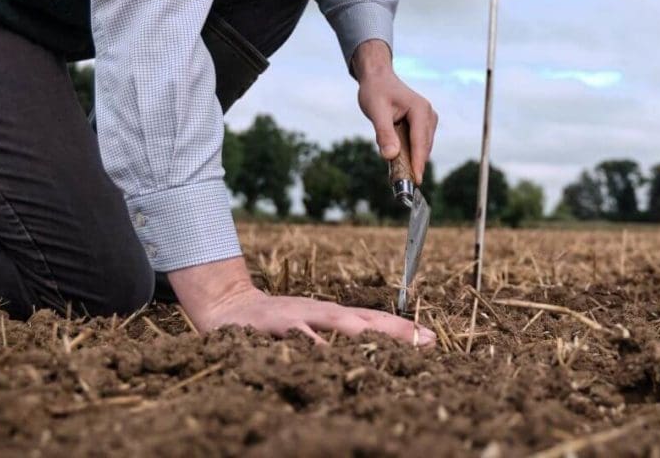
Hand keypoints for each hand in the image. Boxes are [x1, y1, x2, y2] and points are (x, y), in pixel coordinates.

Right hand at [169, 256, 434, 345]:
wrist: (228, 307)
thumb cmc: (276, 325)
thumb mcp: (311, 330)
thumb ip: (338, 341)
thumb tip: (375, 352)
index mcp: (331, 315)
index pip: (374, 321)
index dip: (402, 331)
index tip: (431, 340)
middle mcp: (319, 312)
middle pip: (363, 320)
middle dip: (392, 331)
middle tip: (421, 341)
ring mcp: (296, 317)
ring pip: (332, 323)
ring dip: (356, 332)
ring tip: (380, 342)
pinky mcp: (272, 325)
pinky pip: (294, 335)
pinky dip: (308, 343)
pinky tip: (320, 352)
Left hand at [351, 39, 436, 181]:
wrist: (378, 77)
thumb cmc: (376, 91)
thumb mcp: (376, 111)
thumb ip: (384, 133)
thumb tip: (390, 156)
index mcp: (420, 110)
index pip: (420, 142)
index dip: (418, 162)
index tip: (416, 181)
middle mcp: (428, 114)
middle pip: (423, 146)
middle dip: (414, 164)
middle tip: (401, 183)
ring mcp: (428, 119)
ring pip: (422, 147)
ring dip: (412, 159)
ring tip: (398, 173)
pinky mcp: (423, 123)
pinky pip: (418, 143)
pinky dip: (410, 152)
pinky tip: (399, 159)